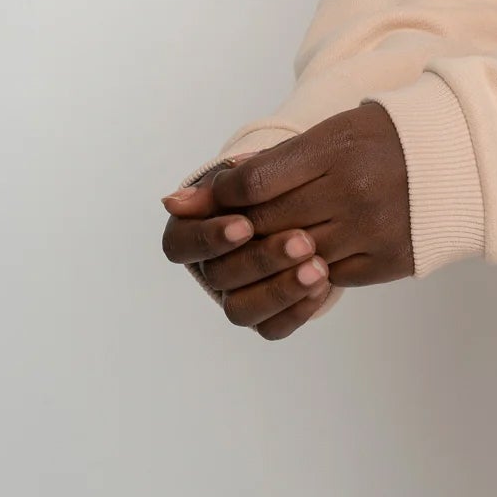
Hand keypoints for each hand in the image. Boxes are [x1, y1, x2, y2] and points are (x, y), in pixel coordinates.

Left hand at [161, 102, 412, 337]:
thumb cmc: (387, 138)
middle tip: (225, 234)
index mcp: (335, 148)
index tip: (215, 199)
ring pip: (295, 258)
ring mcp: (368, 229)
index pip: (256, 183)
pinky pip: (330, 278)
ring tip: (264, 250)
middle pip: (270, 223)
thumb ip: (278, 160)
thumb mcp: (336, 131)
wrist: (462, 157)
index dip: (225, 196)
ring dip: (272, 258)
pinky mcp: (385, 261)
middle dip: (240, 231)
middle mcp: (350, 190)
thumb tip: (216, 185)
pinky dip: (310, 273)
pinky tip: (305, 262)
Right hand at [161, 149, 335, 339]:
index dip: (210, 238)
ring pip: (240, 311)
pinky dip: (297, 310)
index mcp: (193, 230)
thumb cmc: (277, 177)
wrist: (314, 194)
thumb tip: (173, 201)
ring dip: (280, 290)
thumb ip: (225, 183)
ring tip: (320, 267)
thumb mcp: (258, 168)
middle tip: (303, 242)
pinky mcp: (265, 317)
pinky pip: (272, 329)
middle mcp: (210, 268)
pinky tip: (323, 284)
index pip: (181, 244)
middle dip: (261, 259)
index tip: (246, 225)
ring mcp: (236, 296)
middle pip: (219, 277)